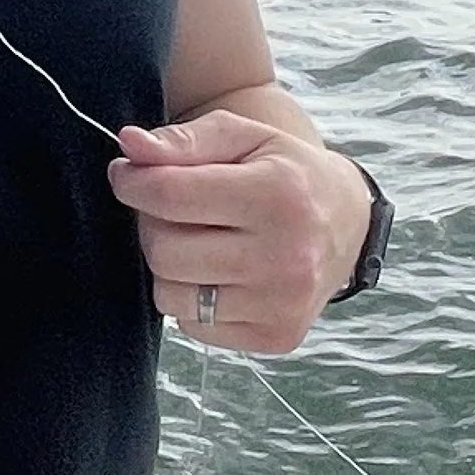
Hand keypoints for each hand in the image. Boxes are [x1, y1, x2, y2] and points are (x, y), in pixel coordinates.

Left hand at [109, 113, 372, 353]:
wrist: (347, 223)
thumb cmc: (285, 173)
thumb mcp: (243, 137)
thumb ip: (184, 140)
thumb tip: (129, 145)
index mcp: (278, 194)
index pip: (169, 195)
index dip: (132, 183)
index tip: (127, 175)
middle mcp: (285, 256)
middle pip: (163, 251)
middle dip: (152, 225)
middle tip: (172, 210)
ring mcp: (282, 304)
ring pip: (169, 295)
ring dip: (170, 267)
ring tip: (200, 241)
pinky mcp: (276, 337)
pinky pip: (192, 324)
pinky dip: (193, 299)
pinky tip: (222, 274)